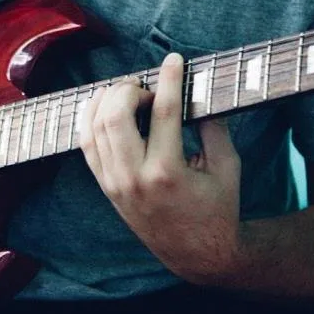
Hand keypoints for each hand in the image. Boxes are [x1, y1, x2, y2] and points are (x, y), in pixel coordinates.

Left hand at [78, 53, 243, 282]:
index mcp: (168, 173)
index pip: (163, 112)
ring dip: (108, 100)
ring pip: (94, 127)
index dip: (169, 79)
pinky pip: (86, 144)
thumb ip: (214, 127)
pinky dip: (90, 118)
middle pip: (115, 116)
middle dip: (129, 89)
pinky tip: (106, 106)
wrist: (197, 254)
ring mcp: (114, 183)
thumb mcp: (228, 168)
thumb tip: (198, 90)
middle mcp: (134, 178)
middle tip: (147, 87)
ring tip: (130, 93)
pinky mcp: (105, 186)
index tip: (174, 59)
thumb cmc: (217, 208)